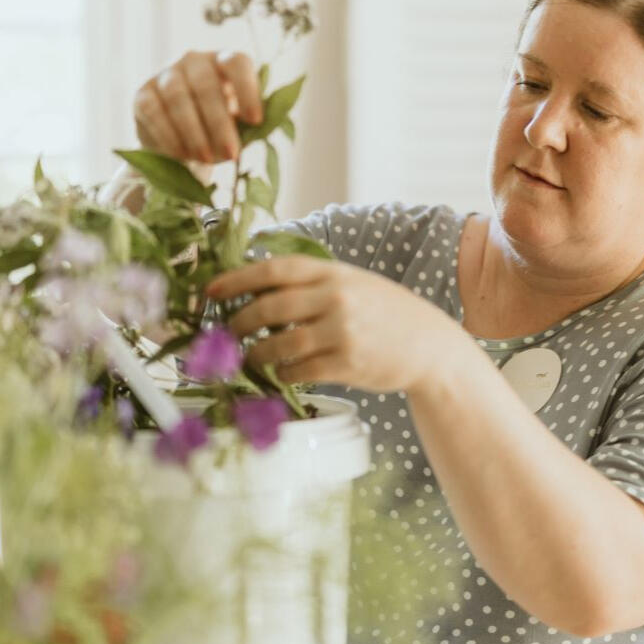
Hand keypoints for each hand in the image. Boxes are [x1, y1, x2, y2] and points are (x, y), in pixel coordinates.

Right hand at [132, 51, 263, 166]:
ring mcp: (166, 75)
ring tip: (206, 158)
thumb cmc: (218, 130)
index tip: (255, 121)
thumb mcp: (238, 126)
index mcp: (224, 62)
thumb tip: (259, 128)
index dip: (247, 90)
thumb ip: (250, 124)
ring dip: (194, 132)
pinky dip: (169, 136)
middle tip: (230, 154)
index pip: (236, 63)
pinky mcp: (143, 94)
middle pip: (205, 84)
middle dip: (219, 123)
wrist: (179, 143)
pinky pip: (154, 112)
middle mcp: (194, 61)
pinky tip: (181, 155)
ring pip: (177, 97)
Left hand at [206, 255, 462, 394]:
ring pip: (279, 344)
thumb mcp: (356, 283)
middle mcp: (336, 298)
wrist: (431, 347)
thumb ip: (315, 282)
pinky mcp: (346, 363)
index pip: (274, 270)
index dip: (237, 279)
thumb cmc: (388, 314)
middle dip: (238, 322)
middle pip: (269, 308)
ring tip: (248, 358)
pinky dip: (283, 374)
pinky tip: (281, 374)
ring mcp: (342, 331)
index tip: (211, 291)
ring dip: (255, 354)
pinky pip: (299, 370)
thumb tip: (261, 290)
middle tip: (225, 333)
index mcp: (334, 272)